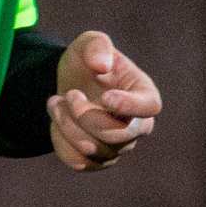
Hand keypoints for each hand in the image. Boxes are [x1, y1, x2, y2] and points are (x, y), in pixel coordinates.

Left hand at [47, 31, 159, 171]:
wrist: (69, 83)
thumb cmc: (88, 62)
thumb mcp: (89, 43)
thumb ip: (97, 46)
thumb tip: (101, 66)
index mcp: (143, 93)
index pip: (150, 106)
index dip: (129, 105)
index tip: (105, 97)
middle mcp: (137, 126)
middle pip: (118, 136)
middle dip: (86, 116)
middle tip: (70, 94)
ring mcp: (118, 147)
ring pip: (95, 151)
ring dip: (67, 125)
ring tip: (55, 102)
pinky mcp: (98, 161)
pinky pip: (79, 162)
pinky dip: (61, 141)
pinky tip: (57, 121)